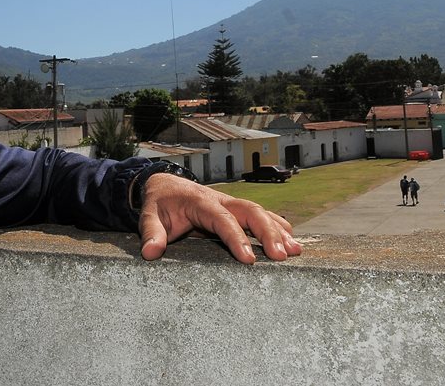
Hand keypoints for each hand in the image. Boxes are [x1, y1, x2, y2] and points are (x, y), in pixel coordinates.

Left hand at [137, 173, 301, 263]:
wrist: (165, 184)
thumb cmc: (159, 203)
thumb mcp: (149, 215)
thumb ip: (151, 233)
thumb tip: (150, 253)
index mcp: (201, 202)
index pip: (222, 220)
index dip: (237, 239)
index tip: (249, 260)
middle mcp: (221, 200)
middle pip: (250, 211)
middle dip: (268, 233)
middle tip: (282, 256)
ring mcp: (231, 203)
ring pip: (260, 212)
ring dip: (278, 230)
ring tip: (295, 251)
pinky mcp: (236, 209)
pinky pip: (261, 215)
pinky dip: (278, 226)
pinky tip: (292, 241)